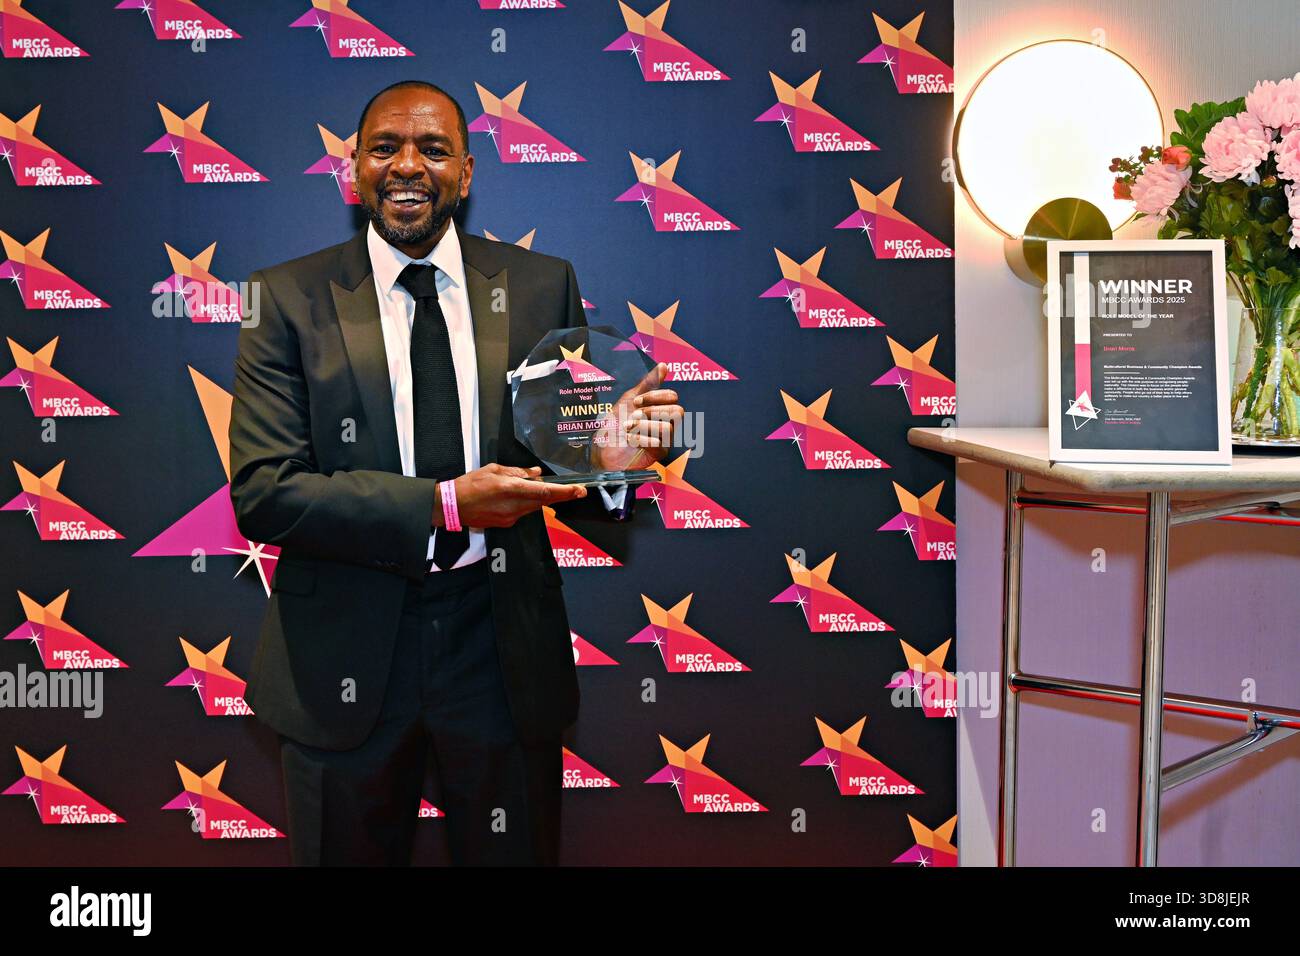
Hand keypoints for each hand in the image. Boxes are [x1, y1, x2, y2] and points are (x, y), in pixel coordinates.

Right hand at [435, 464, 584, 528]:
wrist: (451, 506)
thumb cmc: (469, 485)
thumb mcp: (494, 470)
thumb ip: (517, 472)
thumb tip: (535, 473)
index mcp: (511, 489)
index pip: (545, 492)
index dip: (565, 492)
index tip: (579, 490)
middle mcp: (514, 506)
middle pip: (545, 501)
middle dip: (561, 496)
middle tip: (576, 491)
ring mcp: (511, 517)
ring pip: (534, 507)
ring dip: (541, 498)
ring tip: (537, 488)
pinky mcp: (506, 523)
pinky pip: (523, 512)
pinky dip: (526, 504)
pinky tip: (518, 497)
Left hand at [592, 362, 682, 471]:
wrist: (602, 445)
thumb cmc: (617, 421)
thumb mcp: (630, 398)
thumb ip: (648, 383)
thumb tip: (664, 365)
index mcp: (661, 408)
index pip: (672, 397)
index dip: (655, 397)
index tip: (636, 402)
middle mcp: (666, 422)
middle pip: (677, 411)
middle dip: (652, 411)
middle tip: (634, 415)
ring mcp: (664, 439)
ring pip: (668, 428)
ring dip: (644, 426)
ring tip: (628, 428)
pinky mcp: (658, 454)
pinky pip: (659, 444)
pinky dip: (641, 439)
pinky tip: (629, 439)